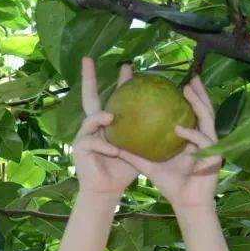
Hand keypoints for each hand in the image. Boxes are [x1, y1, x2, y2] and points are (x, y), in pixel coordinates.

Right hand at [71, 56, 136, 196]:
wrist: (107, 190)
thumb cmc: (123, 169)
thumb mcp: (137, 148)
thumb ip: (145, 134)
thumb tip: (170, 119)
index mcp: (107, 123)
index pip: (115, 98)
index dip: (120, 82)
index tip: (127, 65)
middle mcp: (93, 124)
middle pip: (89, 97)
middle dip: (88, 78)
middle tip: (88, 60)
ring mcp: (83, 135)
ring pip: (90, 119)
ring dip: (101, 118)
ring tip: (111, 118)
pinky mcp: (79, 148)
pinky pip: (92, 143)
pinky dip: (105, 147)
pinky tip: (115, 151)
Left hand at [114, 75, 221, 209]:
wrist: (185, 204)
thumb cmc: (171, 185)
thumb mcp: (149, 165)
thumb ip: (135, 152)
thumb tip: (115, 141)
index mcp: (192, 138)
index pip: (191, 113)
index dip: (189, 97)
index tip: (179, 81)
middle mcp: (203, 139)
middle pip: (204, 111)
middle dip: (199, 93)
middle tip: (191, 77)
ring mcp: (210, 147)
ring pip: (207, 119)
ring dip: (199, 103)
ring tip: (189, 89)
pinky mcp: (214, 157)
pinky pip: (202, 141)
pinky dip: (191, 134)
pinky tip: (179, 129)